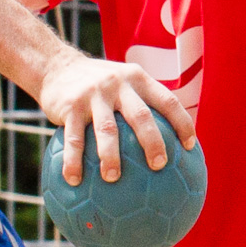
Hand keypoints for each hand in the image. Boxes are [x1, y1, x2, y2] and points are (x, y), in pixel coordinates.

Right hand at [36, 51, 197, 185]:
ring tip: (113, 178)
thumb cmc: (96, 84)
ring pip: (107, 129)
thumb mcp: (122, 82)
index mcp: (137, 79)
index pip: (167, 100)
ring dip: (111, 156)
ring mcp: (93, 94)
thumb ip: (141, 104)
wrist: (55, 66)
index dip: (182, 123)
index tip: (190, 147)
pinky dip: (73, 161)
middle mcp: (118, 84)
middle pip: (141, 116)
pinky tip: (73, 180)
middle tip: (159, 166)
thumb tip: (169, 148)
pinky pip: (73, 138)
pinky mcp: (70, 105)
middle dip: (153, 142)